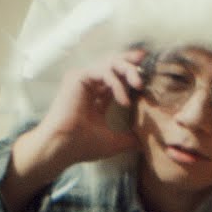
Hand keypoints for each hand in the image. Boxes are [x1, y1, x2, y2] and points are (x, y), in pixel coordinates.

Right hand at [1, 49, 145, 211]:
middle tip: (145, 67)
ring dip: (128, 71)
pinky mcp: (77, 77)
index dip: (132, 71)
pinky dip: (116, 84)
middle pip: (114, 64)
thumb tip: (147, 142)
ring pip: (111, 63)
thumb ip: (130, 138)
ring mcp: (82, 79)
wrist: (63, 149)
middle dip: (132, 64)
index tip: (147, 70)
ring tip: (139, 85)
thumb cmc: (83, 146)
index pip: (116, 76)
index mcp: (96, 94)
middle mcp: (89, 83)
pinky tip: (123, 101)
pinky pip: (103, 72)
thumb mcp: (114, 141)